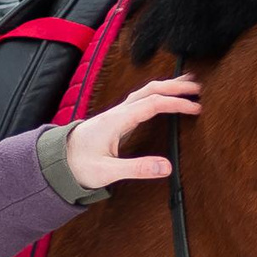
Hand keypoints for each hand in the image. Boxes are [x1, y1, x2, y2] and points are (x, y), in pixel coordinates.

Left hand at [64, 77, 202, 189]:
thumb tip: (167, 167)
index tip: (195, 108)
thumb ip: (137, 169)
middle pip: (149, 90)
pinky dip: (158, 94)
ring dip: (167, 86)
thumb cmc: (80, 165)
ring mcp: (117, 113)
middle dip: (174, 87)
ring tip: (188, 85)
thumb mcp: (107, 172)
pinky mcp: (118, 118)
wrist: (58, 160)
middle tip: (198, 88)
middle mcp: (117, 112)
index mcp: (116, 121)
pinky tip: (166, 97)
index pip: (152, 104)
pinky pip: (141, 99)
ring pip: (145, 91)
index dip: (175, 104)